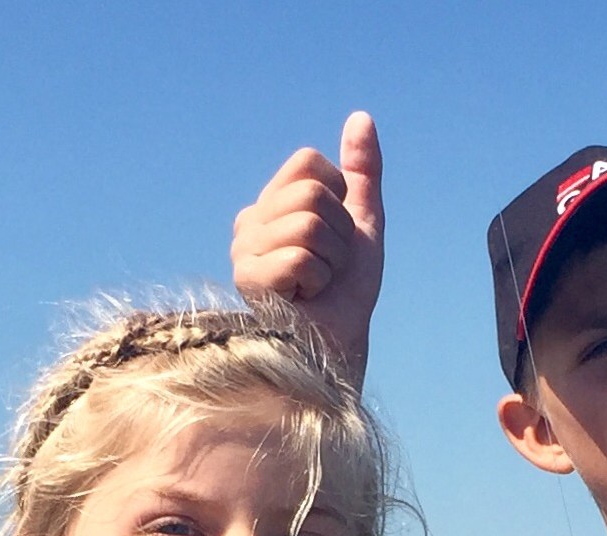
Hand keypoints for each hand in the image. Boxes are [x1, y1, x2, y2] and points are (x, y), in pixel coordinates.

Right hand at [232, 111, 383, 379]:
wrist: (341, 347)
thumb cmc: (347, 294)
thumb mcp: (362, 225)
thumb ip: (362, 173)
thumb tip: (361, 118)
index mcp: (270, 205)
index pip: (309, 163)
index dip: (340, 199)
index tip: (335, 238)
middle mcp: (249, 223)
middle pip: (313, 193)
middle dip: (340, 236)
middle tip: (328, 270)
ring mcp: (243, 251)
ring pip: (310, 223)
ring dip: (332, 261)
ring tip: (317, 287)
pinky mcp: (248, 280)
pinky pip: (301, 256)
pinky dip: (319, 281)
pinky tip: (305, 299)